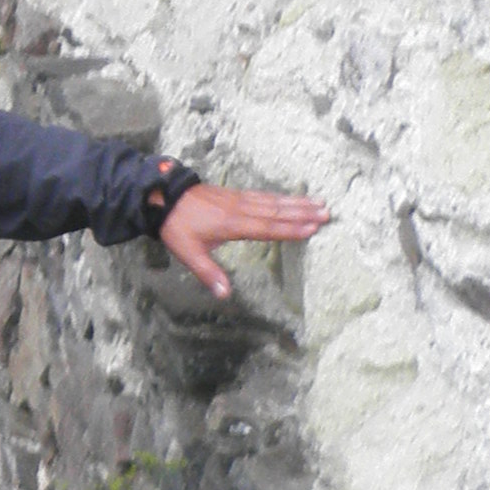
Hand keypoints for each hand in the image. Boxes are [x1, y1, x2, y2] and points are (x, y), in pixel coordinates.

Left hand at [153, 173, 330, 300]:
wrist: (163, 197)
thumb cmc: (177, 227)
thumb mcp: (188, 253)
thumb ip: (209, 273)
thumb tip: (225, 295)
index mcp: (231, 224)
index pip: (267, 227)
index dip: (290, 228)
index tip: (313, 227)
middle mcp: (239, 209)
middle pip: (275, 211)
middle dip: (302, 212)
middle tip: (327, 212)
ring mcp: (238, 199)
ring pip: (272, 201)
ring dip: (296, 202)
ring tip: (319, 201)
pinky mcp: (234, 194)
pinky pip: (262, 195)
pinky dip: (280, 196)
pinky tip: (291, 197)